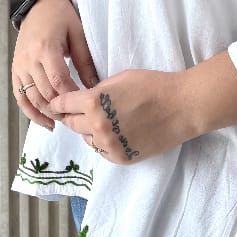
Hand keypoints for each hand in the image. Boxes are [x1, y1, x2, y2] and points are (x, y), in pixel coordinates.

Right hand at [11, 0, 99, 130]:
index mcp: (46, 48)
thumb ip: (85, 61)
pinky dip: (31, 112)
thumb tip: (95, 87)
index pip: (58, 81)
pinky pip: (20, 96)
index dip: (71, 96)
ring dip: (47, 113)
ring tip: (64, 121)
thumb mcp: (78, 34)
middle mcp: (29, 59)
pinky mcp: (15, 70)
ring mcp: (19, 66)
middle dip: (61, 108)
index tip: (84, 104)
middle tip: (78, 117)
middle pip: (44, 93)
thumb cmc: (62, 16)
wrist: (40, 5)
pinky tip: (45, 121)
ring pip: (31, 98)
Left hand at [48, 68, 192, 164]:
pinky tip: (114, 133)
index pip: (63, 104)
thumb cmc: (152, 85)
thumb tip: (86, 98)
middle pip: (71, 124)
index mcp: (93, 103)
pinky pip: (103, 151)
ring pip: (86, 139)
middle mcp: (96, 126)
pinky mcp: (122, 158)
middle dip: (70, 116)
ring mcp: (109, 145)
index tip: (55, 104)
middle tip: (74, 112)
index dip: (58, 102)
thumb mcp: (119, 78)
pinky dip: (104, 143)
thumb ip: (98, 90)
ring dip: (87, 130)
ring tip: (100, 121)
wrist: (181, 106)